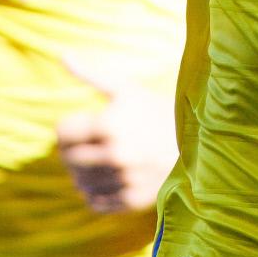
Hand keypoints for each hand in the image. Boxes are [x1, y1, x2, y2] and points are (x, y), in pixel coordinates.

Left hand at [55, 58, 175, 212]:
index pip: (62, 134)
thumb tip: (62, 54)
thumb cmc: (154, 109)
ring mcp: (125, 179)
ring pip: (81, 183)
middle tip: (85, 145)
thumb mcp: (124, 88)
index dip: (66, 128)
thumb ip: (90, 73)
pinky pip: (97, 202)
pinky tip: (106, 178)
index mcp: (109, 125)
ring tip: (95, 161)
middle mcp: (116, 155)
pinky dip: (95, 193)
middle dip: (70, 151)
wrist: (195, 140)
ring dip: (82, 173)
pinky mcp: (133, 200)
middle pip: (69, 159)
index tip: (80, 125)